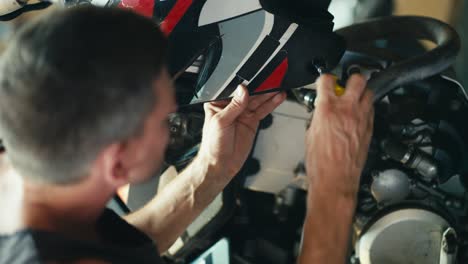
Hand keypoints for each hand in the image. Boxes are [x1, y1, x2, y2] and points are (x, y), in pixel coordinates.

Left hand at [197, 86, 285, 177]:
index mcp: (218, 103)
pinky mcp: (251, 122)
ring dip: (268, 94)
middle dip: (260, 87)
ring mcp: (242, 114)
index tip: (256, 78)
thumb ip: (233, 106)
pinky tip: (277, 98)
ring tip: (279, 87)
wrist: (220, 164)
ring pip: (257, 100)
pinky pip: (262, 110)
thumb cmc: (213, 145)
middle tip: (272, 80)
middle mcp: (231, 106)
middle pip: (248, 93)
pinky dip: (271, 104)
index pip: (233, 90)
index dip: (245, 83)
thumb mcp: (221, 122)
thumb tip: (242, 90)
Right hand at [305, 74, 373, 199]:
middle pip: (357, 79)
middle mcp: (347, 110)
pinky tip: (358, 114)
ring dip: (361, 92)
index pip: (327, 80)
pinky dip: (365, 108)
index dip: (325, 78)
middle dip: (351, 78)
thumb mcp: (310, 134)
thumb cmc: (321, 163)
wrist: (335, 180)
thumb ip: (318, 117)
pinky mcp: (370, 128)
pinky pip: (371, 110)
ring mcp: (361, 118)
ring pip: (369, 92)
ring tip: (354, 98)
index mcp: (327, 109)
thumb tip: (320, 111)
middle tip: (345, 83)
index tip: (325, 81)